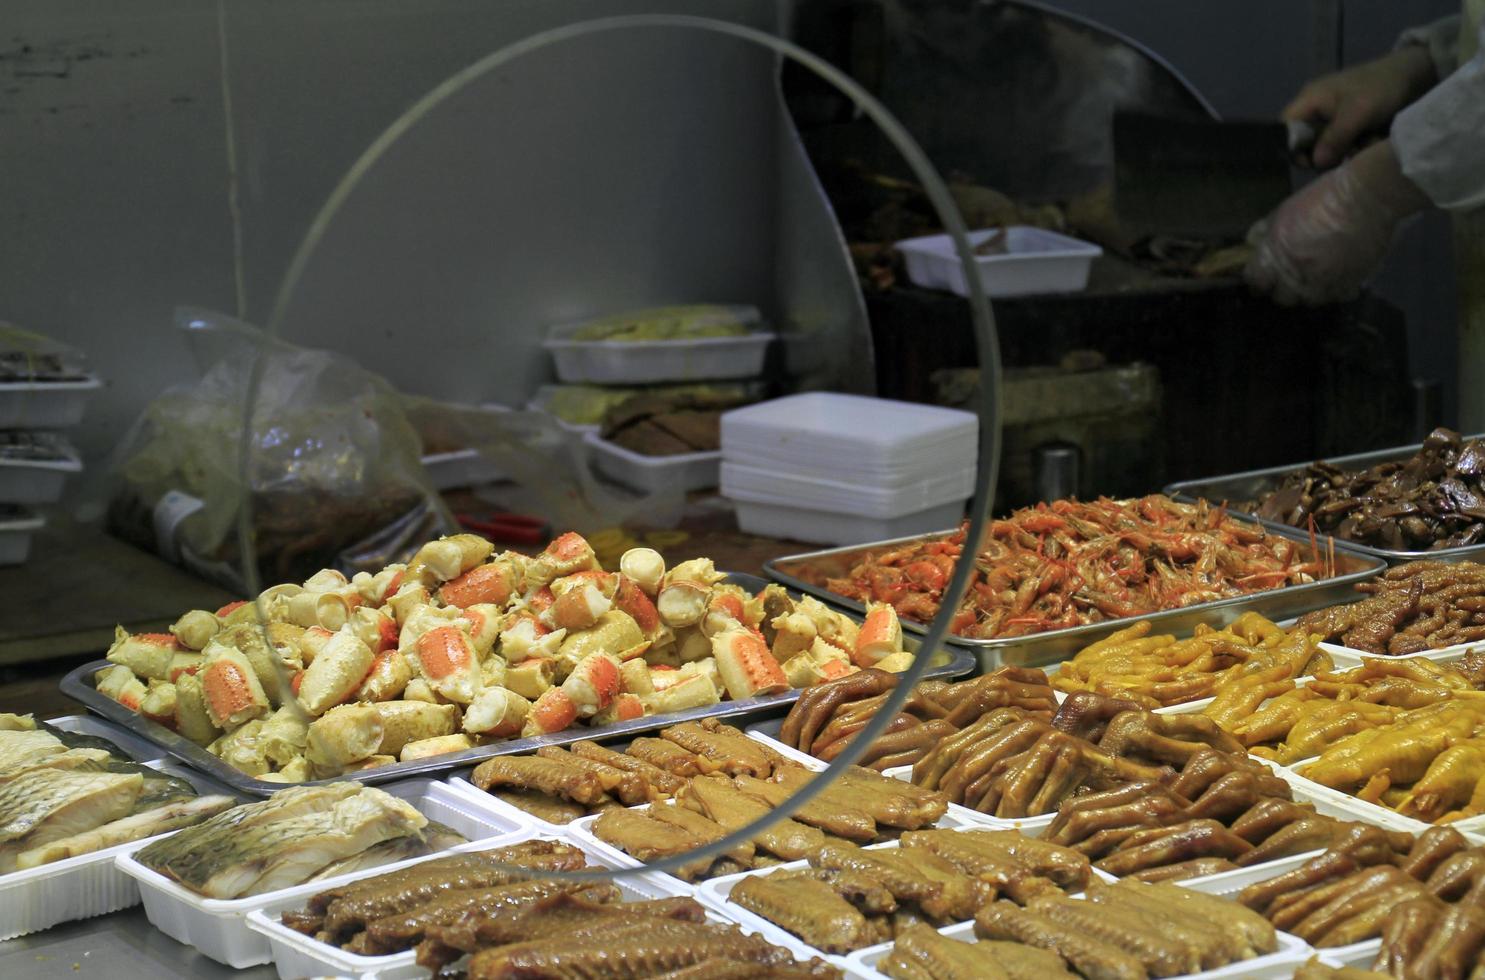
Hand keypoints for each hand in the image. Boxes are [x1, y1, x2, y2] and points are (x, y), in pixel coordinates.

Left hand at [1245, 141, 1429, 305]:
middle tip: (1288, 276)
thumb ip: (1266, 231)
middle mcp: (1298, 273)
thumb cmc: (1325, 197)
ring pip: (1308, 301)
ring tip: (1313, 277)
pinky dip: (1333, 290)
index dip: (1256, 278)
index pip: (1255, 280)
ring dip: (1308, 291)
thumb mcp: (1286, 209)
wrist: (1370, 197)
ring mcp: (1325, 282)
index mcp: (1277, 253)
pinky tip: (1335, 276)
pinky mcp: (1350, 284)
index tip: (1261, 276)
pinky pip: (1336, 297)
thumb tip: (1253, 243)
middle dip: (1282, 289)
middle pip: (1281, 298)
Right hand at [1284, 47, 1436, 168]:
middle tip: (1344, 155)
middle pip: (1305, 141)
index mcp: (1310, 99)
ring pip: (1325, 145)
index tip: (1311, 161)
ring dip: (1344, 151)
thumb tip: (1316, 163)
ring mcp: (1333, 117)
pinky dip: (1355, 146)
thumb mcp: (1358, 112)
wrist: (1416, 75)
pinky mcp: (1349, 124)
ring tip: (1364, 145)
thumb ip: (1334, 138)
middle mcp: (1316, 108)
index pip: (1285, 128)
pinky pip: (1342, 143)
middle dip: (1324, 152)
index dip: (1292, 147)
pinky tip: (1370, 141)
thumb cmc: (1382, 87)